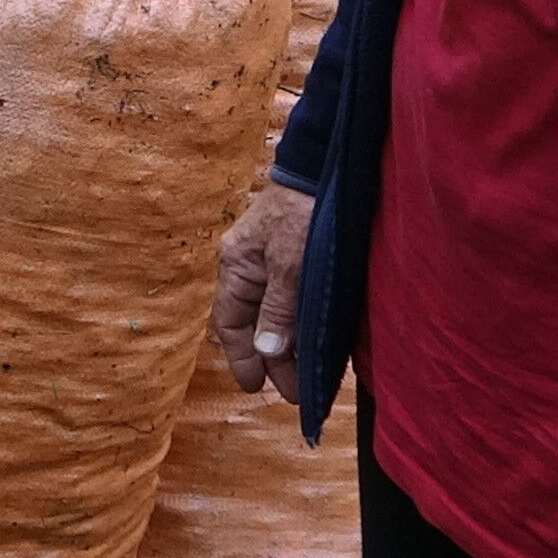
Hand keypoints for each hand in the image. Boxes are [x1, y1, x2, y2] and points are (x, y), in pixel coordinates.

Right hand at [213, 183, 313, 397]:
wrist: (326, 164)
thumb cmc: (303, 209)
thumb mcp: (289, 263)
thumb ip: (278, 309)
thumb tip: (265, 352)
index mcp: (236, 265)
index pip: (230, 323)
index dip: (241, 357)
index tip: (255, 388)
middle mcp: (251, 266)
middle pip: (256, 324)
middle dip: (273, 360)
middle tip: (295, 394)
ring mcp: (274, 261)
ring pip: (278, 315)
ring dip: (292, 346)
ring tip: (310, 378)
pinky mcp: (299, 257)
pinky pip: (296, 301)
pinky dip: (305, 325)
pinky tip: (320, 344)